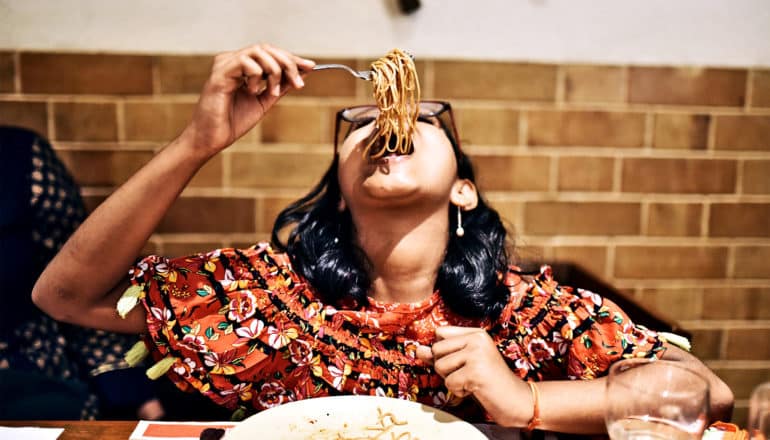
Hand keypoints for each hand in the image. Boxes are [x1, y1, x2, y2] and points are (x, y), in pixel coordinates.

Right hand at [179, 43, 314, 157]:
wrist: (213, 139)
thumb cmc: (233, 121)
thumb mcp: (264, 102)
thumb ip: (279, 86)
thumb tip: (301, 74)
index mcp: (241, 66)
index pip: (270, 53)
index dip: (291, 58)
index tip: (311, 66)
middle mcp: (231, 61)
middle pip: (266, 48)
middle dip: (288, 63)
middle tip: (299, 82)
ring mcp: (224, 65)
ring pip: (258, 51)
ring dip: (274, 70)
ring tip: (272, 91)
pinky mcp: (219, 74)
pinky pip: (245, 62)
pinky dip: (256, 76)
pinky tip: (251, 91)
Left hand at [416, 326, 532, 426]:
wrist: (516, 400)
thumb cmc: (489, 382)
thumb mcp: (464, 364)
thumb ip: (441, 355)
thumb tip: (418, 350)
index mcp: (476, 333)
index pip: (440, 332)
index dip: (442, 350)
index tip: (459, 361)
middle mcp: (477, 339)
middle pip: (436, 349)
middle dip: (445, 367)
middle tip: (467, 373)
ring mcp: (477, 354)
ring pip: (440, 366)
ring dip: (452, 380)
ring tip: (472, 381)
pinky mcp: (475, 372)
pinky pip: (449, 383)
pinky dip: (459, 391)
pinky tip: (475, 389)